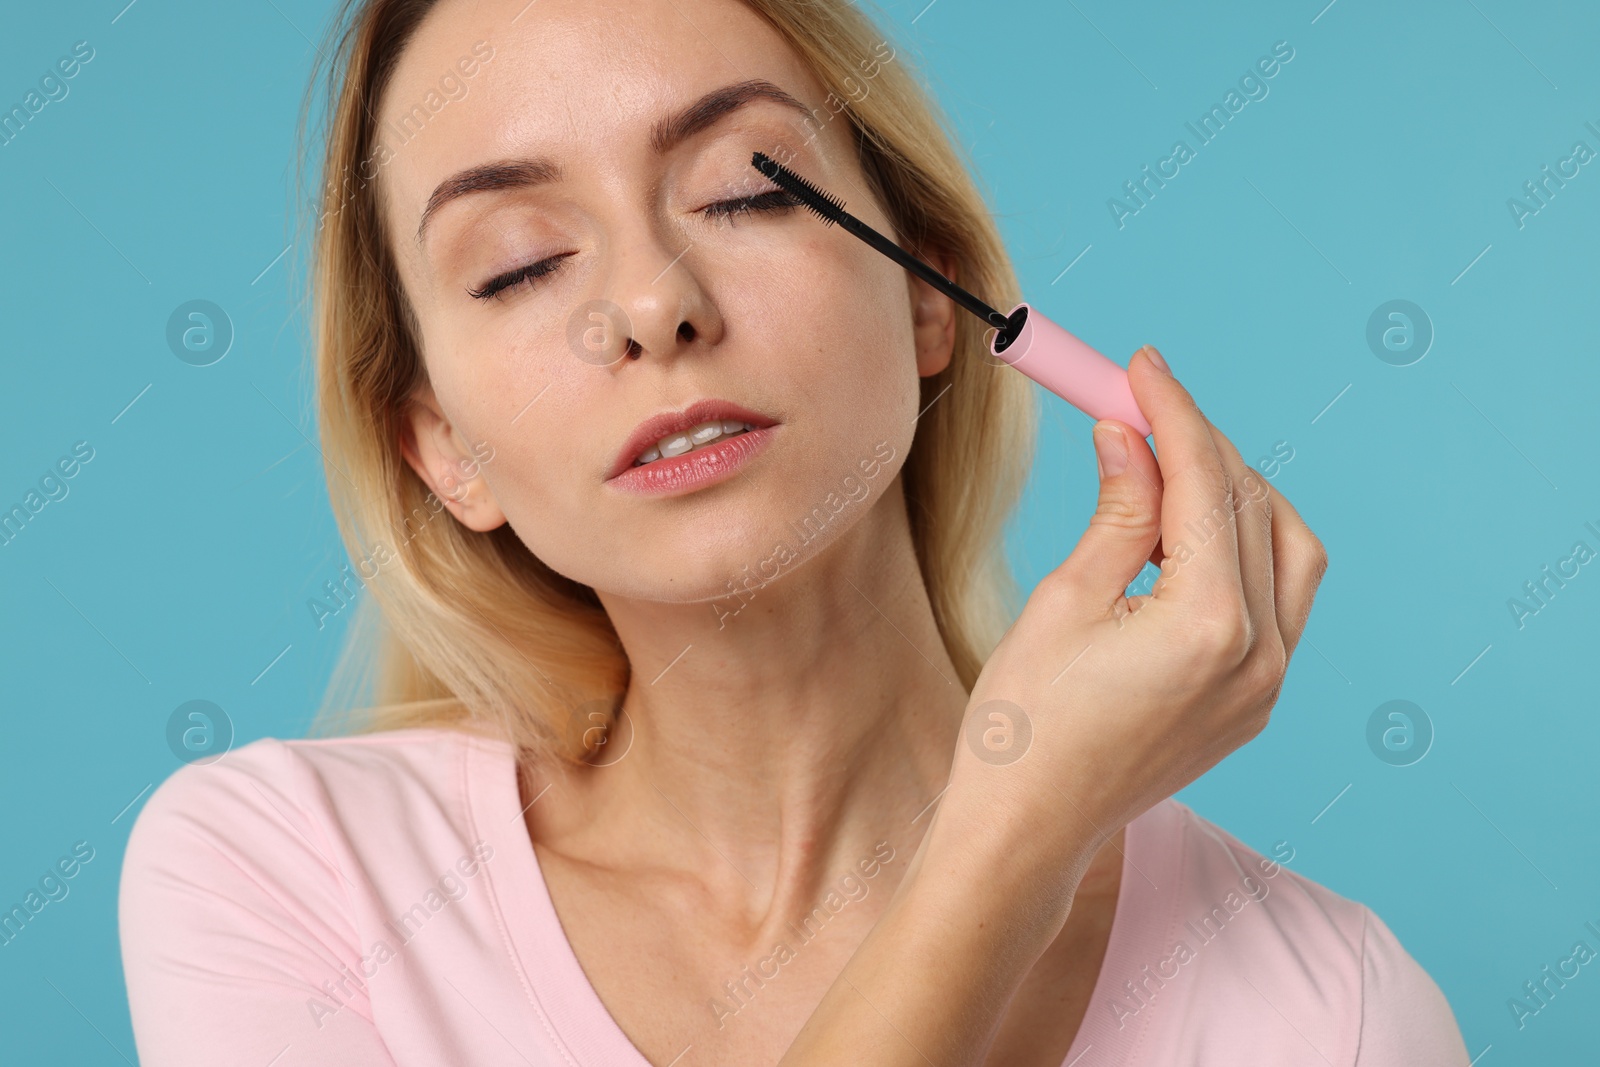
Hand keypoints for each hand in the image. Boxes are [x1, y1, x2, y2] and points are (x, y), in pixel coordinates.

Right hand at [938, 345, 1327, 906]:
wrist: (1026, 831)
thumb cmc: (1023, 725)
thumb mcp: (1064, 600)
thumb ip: (1119, 509)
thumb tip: (1130, 432)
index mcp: (1211, 625)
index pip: (1207, 482)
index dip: (1172, 411)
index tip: (1140, 366)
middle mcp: (1261, 655)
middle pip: (1255, 506)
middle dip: (1199, 446)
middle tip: (1136, 410)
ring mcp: (1267, 686)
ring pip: (1288, 551)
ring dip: (1235, 496)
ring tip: (1163, 473)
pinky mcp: (1255, 703)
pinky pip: (1278, 602)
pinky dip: (1240, 552)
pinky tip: (1180, 541)